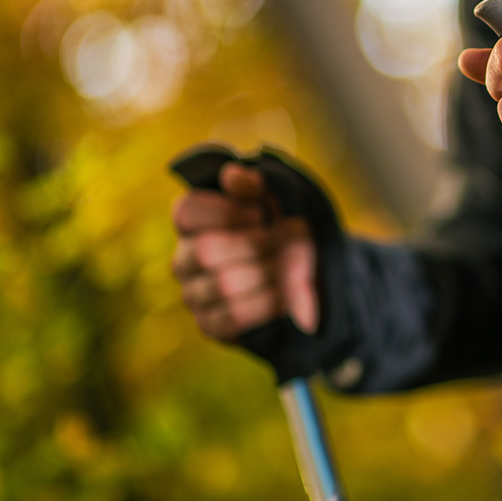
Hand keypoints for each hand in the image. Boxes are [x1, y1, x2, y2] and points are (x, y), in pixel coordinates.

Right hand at [170, 162, 317, 341]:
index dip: (228, 211)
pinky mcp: (211, 326)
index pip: (187, 211)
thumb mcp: (281, 202)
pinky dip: (269, 302)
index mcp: (194, 224)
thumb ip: (258, 186)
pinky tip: (288, 294)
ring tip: (295, 268)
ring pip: (224, 284)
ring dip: (271, 273)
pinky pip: (235, 315)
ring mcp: (194, 295)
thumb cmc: (290, 233)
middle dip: (257, 244)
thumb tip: (232, 175)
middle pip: (205, 249)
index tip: (260, 214)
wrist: (316, 279)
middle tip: (283, 242)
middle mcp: (185, 259)